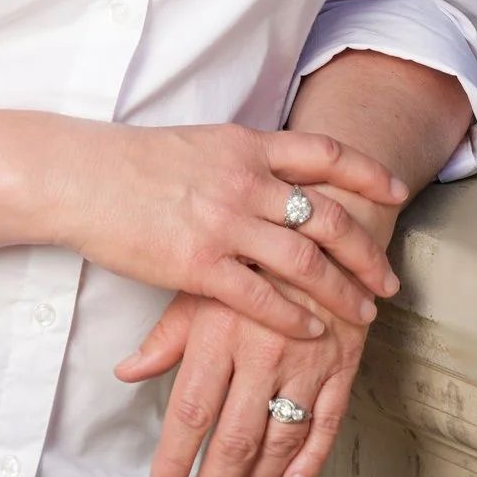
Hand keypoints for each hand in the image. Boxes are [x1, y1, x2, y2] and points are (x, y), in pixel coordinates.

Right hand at [46, 119, 404, 341]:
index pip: (324, 153)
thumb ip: (242, 157)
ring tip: (362, 313)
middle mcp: (244, 180)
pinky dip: (295, 318)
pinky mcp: (199, 265)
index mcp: (245, 145)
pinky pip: (262, 298)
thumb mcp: (199, 143)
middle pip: (328, 216)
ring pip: (305, 262)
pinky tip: (311, 333)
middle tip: (388, 280)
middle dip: (366, 251)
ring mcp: (224, 222)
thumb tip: (277, 168)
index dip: (367, 173)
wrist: (80, 176)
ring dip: (342, 292)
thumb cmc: (133, 161)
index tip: (396, 192)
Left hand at [113, 182, 400, 476]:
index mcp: (221, 325)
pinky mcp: (343, 359)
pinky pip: (328, 420)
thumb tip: (126, 371)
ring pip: (280, 435)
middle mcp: (263, 345)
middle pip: (235, 433)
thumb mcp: (203, 277)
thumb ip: (168, 332)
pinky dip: (312, 457)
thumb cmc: (252, 240)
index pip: (192, 408)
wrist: (327, 205)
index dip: (176, 457)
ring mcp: (307, 356)